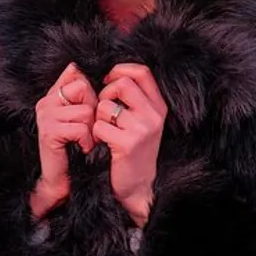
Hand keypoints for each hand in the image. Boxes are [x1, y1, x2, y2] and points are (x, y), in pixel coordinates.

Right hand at [31, 63, 97, 219]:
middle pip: (84, 88)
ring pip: (86, 110)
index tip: (90, 110)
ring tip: (85, 141)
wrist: (60, 178)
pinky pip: (81, 128)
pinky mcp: (49, 132)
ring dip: (92, 130)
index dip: (91, 92)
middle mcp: (46, 102)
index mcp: (52, 94)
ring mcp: (45, 116)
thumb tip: (80, 66)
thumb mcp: (78, 117)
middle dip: (94, 110)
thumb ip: (79, 93)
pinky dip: (87, 141)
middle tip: (88, 129)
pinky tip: (82, 148)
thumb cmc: (74, 147)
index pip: (77, 74)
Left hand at [94, 64, 166, 227]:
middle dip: (105, 92)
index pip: (142, 71)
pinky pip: (100, 125)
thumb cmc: (135, 149)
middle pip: (122, 83)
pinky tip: (103, 142)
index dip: (120, 70)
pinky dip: (96, 133)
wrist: (138, 185)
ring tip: (104, 129)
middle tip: (102, 108)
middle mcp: (154, 115)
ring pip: (106, 105)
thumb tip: (111, 74)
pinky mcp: (127, 143)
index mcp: (159, 106)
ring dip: (98, 116)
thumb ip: (135, 98)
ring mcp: (142, 129)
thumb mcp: (143, 121)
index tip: (108, 81)